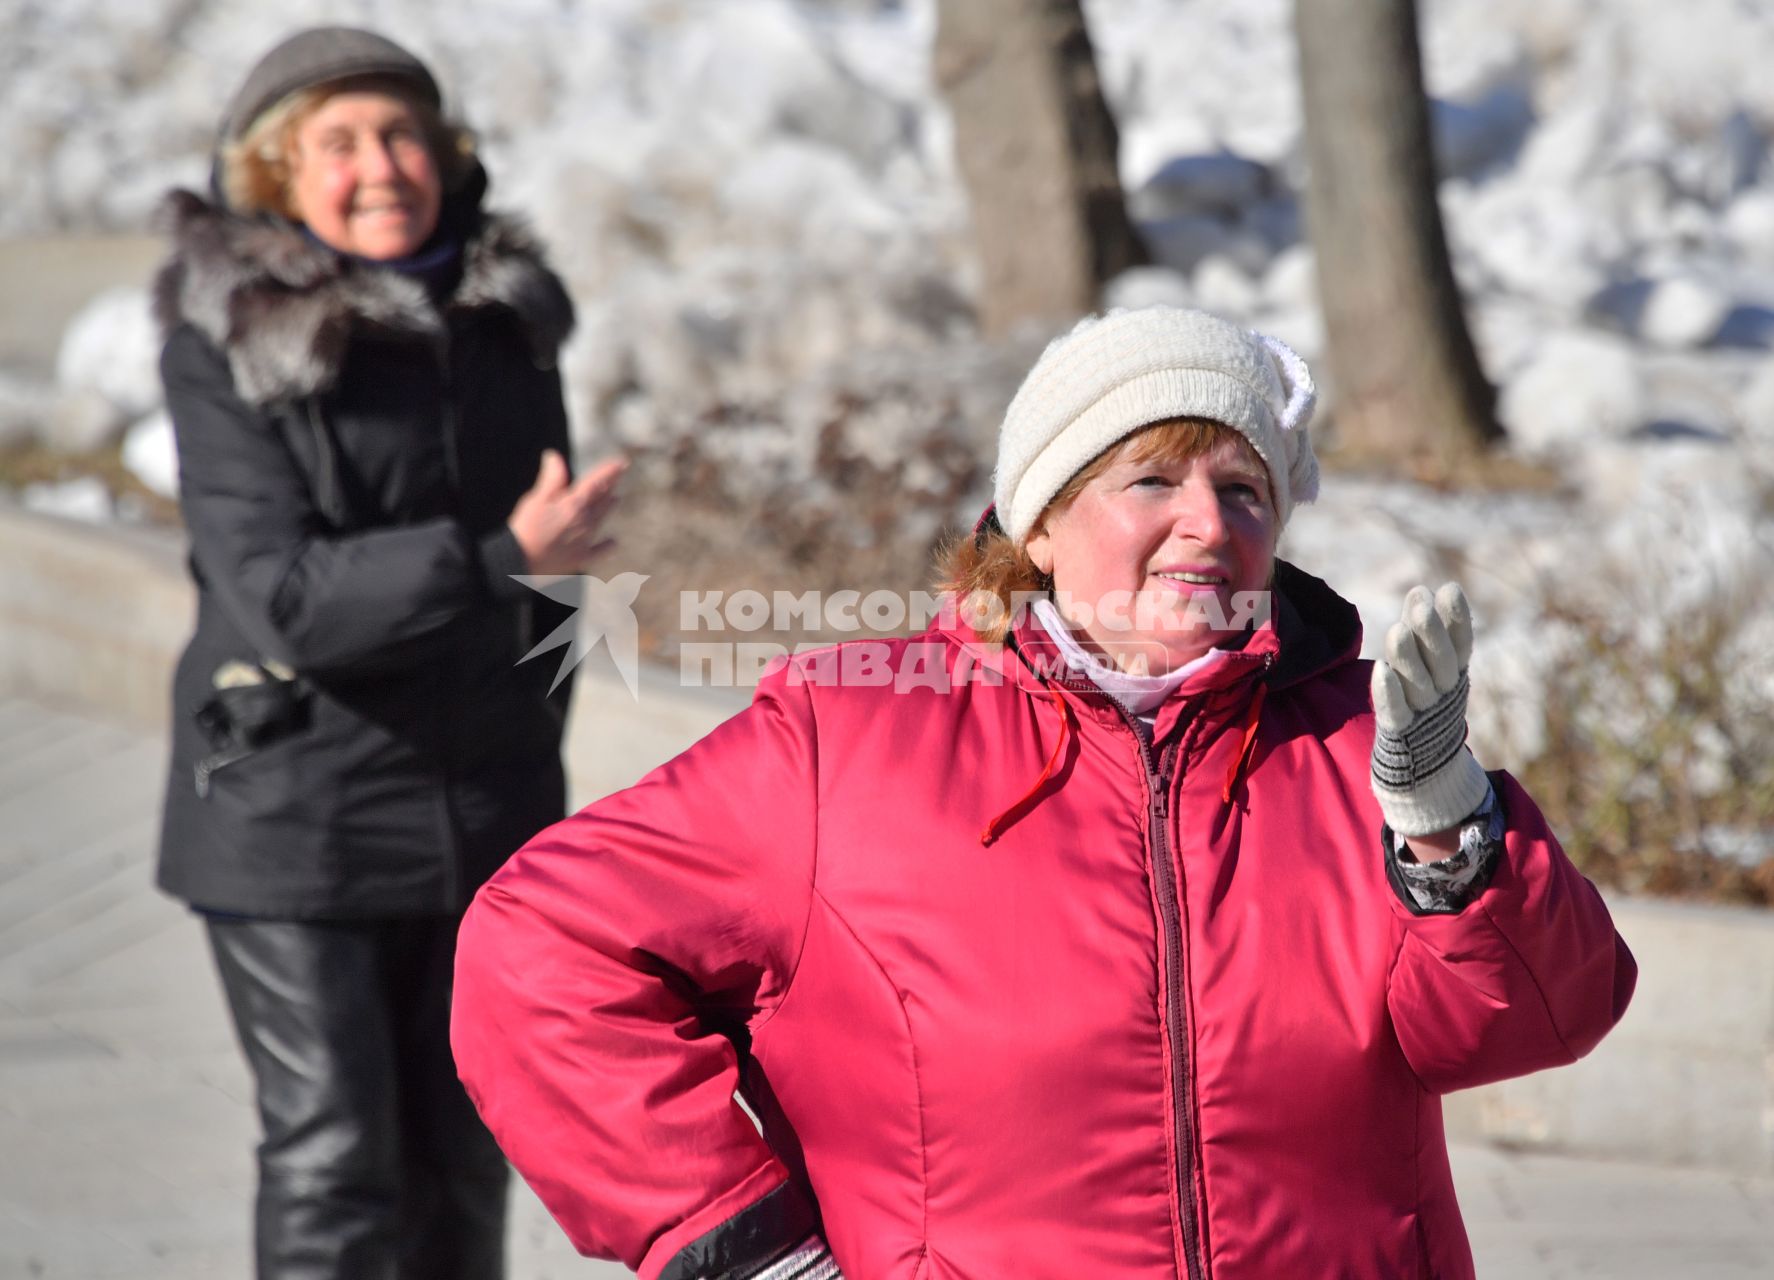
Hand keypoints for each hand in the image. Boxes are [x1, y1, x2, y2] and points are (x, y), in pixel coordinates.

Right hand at [508, 450, 625, 575]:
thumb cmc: (526, 529)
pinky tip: (614, 543)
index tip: (622, 463)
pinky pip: (600, 551)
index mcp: (574, 504)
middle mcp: (585, 521)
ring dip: (609, 507)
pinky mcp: (581, 558)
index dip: (610, 471)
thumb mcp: (536, 500)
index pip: (596, 482)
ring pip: (601, 519)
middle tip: (619, 475)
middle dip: (610, 485)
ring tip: (616, 499)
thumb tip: (554, 456)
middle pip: (602, 499)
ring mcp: (585, 540)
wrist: (522, 562)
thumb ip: (551, 478)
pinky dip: (608, 545)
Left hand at [1369, 582, 1490, 837]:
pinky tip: (1381, 669)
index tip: (1448, 589)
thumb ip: (1427, 628)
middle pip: (1441, 660)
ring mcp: (1423, 713)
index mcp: (1455, 674)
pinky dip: (1389, 692)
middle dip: (1431, 631)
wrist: (1424, 767)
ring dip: (1408, 657)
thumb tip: (1424, 589)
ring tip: (1398, 629)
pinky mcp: (1399, 732)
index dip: (1457, 618)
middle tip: (1421, 601)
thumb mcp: (1433, 665)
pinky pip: (1395, 711)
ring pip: (1417, 683)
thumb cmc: (1425, 700)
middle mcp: (1443, 692)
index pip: (1461, 644)